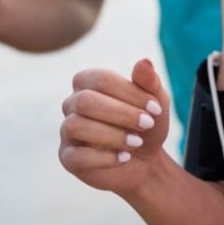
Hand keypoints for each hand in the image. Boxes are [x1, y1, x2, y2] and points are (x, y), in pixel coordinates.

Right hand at [59, 58, 170, 193]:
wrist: (145, 163)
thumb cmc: (146, 126)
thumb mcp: (155, 103)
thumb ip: (149, 82)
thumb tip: (145, 61)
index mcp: (88, 82)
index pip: (102, 79)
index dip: (130, 93)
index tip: (156, 109)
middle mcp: (72, 103)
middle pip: (85, 101)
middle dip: (120, 113)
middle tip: (147, 124)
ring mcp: (67, 131)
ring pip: (76, 126)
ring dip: (112, 135)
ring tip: (137, 142)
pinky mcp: (68, 158)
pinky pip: (76, 157)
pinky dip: (104, 158)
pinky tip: (125, 158)